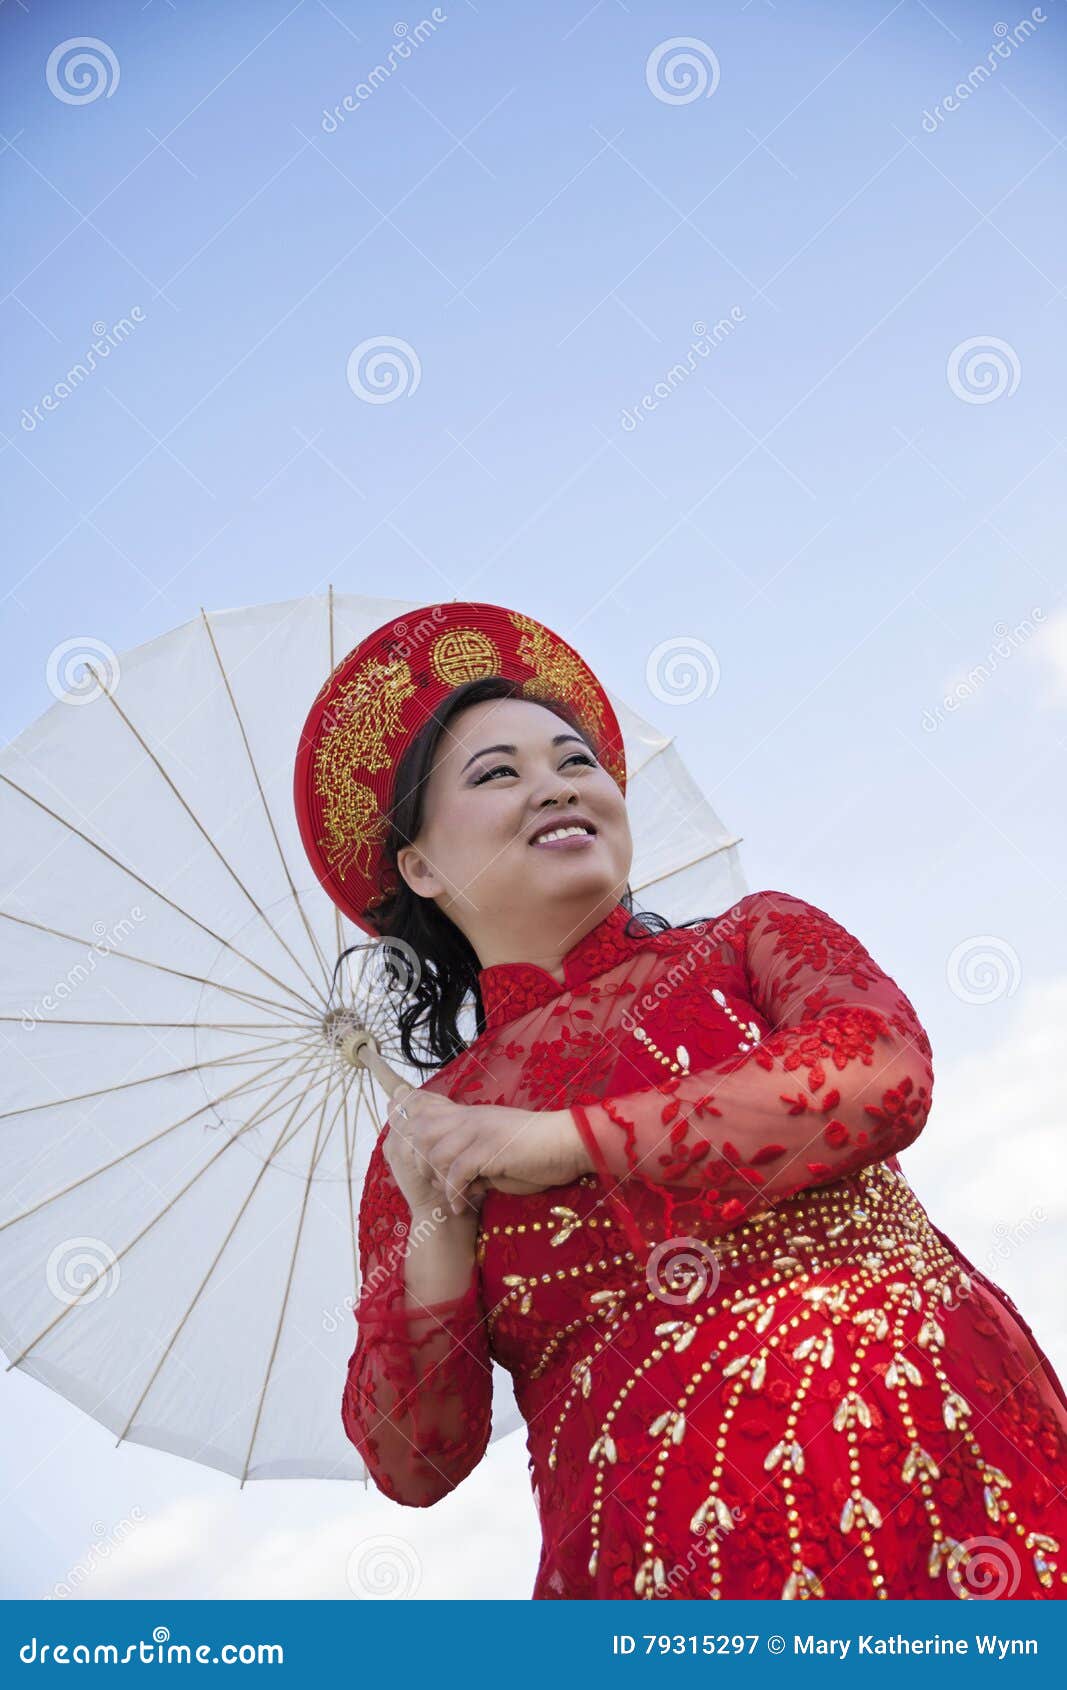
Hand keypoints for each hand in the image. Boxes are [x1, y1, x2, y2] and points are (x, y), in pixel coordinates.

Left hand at [384, 1088, 589, 1215]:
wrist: (569, 1144)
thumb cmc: (538, 1151)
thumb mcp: (499, 1151)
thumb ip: (476, 1160)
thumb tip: (462, 1182)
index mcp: (470, 1116)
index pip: (426, 1111)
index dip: (411, 1133)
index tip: (415, 1163)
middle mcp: (470, 1119)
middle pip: (421, 1131)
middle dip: (419, 1162)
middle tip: (433, 1186)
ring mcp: (479, 1131)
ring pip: (435, 1153)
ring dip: (437, 1181)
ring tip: (450, 1198)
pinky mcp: (490, 1149)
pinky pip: (457, 1172)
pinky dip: (455, 1194)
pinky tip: (462, 1206)